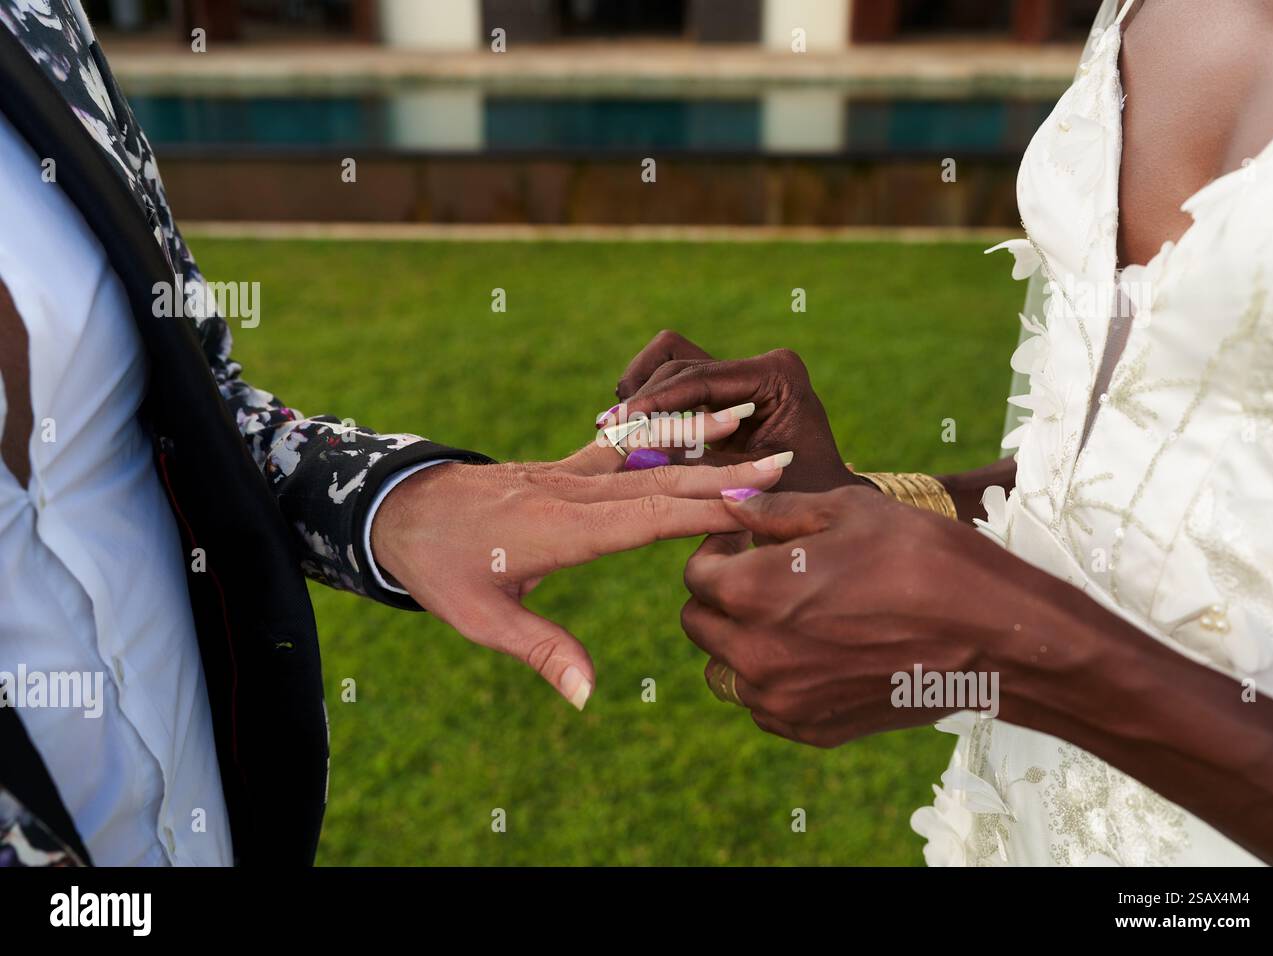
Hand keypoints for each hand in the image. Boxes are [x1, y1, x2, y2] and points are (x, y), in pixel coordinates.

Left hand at [371, 419, 792, 709]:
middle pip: (661, 481)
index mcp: (562, 529)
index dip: (704, 512)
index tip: (758, 507)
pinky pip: (621, 445)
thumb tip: (586, 695)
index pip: (648, 517)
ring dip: (698, 438)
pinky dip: (660, 429)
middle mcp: (574, 493)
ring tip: (747, 416)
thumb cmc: (440, 568)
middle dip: (724, 475)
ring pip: (646, 453)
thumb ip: (541, 651)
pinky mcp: (564, 468)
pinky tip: (688, 419)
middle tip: (783, 467)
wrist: (396, 508)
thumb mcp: (481, 618)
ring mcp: (570, 474)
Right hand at [613, 331, 856, 492]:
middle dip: (644, 399)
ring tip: (613, 431)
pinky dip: (653, 401)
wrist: (822, 519)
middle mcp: (763, 365)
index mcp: (778, 375)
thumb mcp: (745, 490)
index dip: (653, 401)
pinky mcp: (729, 390)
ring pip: (672, 365)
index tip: (615, 425)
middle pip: (681, 364)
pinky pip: (677, 381)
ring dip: (644, 396)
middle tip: (607, 432)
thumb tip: (635, 455)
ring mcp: (746, 375)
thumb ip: (696, 467)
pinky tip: (633, 431)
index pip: (699, 378)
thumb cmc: (796, 509)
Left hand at [681, 485, 1016, 746]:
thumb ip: (775, 510)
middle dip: (721, 595)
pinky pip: (764, 705)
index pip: (696, 575)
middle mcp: (755, 655)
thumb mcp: (848, 510)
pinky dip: (775, 679)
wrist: (994, 636)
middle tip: (765, 572)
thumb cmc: (924, 558)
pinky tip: (818, 649)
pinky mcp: (812, 729)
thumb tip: (730, 500)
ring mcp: (783, 700)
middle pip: (700, 624)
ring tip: (794, 611)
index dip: (717, 549)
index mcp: (754, 594)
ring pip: (727, 669)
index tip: (747, 539)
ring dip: (742, 639)